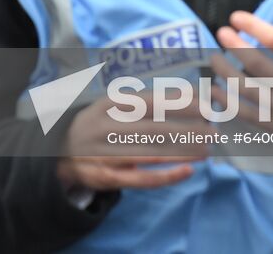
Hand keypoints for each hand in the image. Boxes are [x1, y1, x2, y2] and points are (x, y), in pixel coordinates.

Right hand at [56, 93, 207, 192]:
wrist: (58, 150)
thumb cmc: (97, 124)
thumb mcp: (113, 106)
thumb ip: (144, 101)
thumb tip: (187, 93)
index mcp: (110, 104)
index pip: (151, 102)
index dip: (180, 103)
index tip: (206, 105)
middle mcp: (108, 127)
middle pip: (155, 128)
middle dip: (187, 129)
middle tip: (214, 130)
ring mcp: (106, 153)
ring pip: (151, 153)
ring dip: (182, 152)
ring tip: (207, 150)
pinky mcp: (106, 177)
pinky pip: (141, 179)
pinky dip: (165, 176)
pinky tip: (187, 171)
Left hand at [212, 0, 272, 171]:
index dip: (254, 26)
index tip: (236, 17)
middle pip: (257, 64)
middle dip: (234, 45)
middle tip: (221, 33)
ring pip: (246, 89)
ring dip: (225, 71)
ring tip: (214, 57)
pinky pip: (246, 114)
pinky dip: (227, 102)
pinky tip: (215, 89)